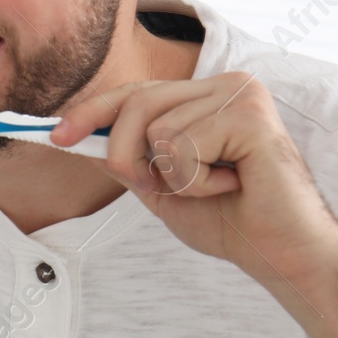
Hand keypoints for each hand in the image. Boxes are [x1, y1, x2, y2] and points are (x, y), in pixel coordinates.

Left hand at [55, 72, 337, 337]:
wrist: (281, 254)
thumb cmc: (230, 220)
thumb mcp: (161, 184)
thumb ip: (126, 156)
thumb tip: (77, 135)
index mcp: (206, 95)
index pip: (135, 92)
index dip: (90, 113)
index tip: (56, 135)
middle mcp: (225, 83)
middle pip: (136, 104)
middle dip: (127, 155)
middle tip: (158, 186)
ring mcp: (240, 93)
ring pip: (155, 128)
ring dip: (171, 174)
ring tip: (212, 186)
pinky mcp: (249, 115)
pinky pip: (181, 146)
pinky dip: (194, 180)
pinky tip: (231, 185)